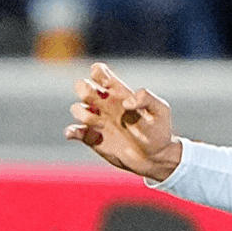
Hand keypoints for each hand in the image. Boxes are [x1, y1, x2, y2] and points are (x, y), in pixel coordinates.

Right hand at [65, 62, 181, 180]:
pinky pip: (75, 131)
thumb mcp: (160, 110)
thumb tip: (126, 101)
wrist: (155, 157)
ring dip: (83, 114)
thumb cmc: (159, 130)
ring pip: (77, 108)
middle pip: (82, 86)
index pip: (99, 72)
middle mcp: (105, 104)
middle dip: (85, 90)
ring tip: (100, 124)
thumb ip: (147, 98)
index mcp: (119, 92)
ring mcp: (98, 120)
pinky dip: (71, 131)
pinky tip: (74, 133)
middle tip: (100, 102)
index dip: (98, 73)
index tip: (107, 86)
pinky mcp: (93, 138)